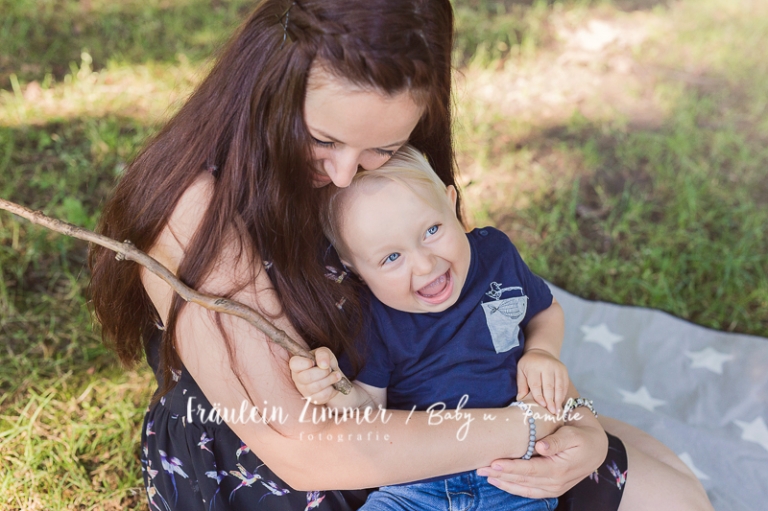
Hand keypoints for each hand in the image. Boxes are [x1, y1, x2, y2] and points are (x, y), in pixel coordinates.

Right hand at [288, 347, 342, 404]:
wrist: (333, 375)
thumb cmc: (325, 362)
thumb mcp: (324, 353)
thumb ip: (322, 354)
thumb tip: (323, 364)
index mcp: (297, 364)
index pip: (294, 364)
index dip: (305, 363)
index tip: (314, 362)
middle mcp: (297, 378)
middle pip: (307, 377)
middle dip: (323, 372)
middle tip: (329, 369)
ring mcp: (304, 390)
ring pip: (317, 386)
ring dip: (330, 379)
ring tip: (335, 375)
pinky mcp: (312, 399)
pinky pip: (323, 395)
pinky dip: (331, 389)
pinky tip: (332, 384)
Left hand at [476, 420, 607, 498]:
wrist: (596, 448)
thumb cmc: (581, 437)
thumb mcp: (572, 435)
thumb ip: (556, 441)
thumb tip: (540, 446)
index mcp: (558, 469)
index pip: (529, 470)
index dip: (510, 467)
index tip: (493, 463)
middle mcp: (555, 483)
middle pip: (522, 481)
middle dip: (500, 475)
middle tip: (480, 468)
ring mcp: (553, 488)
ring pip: (523, 488)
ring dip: (503, 483)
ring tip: (485, 475)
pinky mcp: (551, 489)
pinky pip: (528, 491)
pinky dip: (513, 487)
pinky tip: (500, 481)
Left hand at [516, 349, 568, 414]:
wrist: (541, 351)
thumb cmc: (529, 364)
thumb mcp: (521, 371)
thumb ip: (521, 385)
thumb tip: (520, 400)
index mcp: (534, 366)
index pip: (536, 384)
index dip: (539, 396)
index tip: (542, 406)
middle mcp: (547, 366)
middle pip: (549, 386)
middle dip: (551, 401)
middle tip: (552, 412)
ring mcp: (557, 368)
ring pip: (559, 386)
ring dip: (559, 400)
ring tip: (557, 411)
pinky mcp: (564, 370)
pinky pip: (565, 385)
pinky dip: (563, 395)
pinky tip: (561, 403)